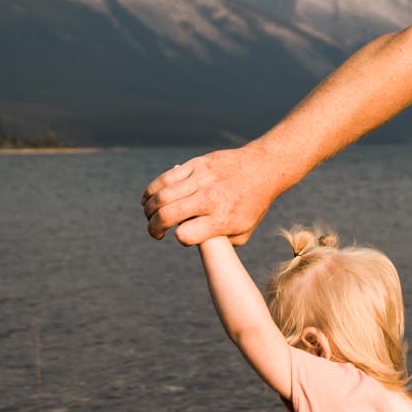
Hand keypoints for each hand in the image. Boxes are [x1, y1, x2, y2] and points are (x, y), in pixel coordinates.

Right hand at [142, 143, 279, 244]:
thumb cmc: (252, 204)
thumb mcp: (244, 231)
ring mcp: (201, 179)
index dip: (181, 239)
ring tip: (150, 216)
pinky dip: (151, 191)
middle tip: (156, 233)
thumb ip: (221, 244)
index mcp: (222, 218)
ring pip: (162, 195)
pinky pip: (165, 178)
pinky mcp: (195, 165)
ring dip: (149, 210)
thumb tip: (198, 247)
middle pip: (168, 215)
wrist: (263, 168)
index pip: (185, 235)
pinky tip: (149, 200)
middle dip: (154, 228)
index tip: (185, 237)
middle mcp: (209, 199)